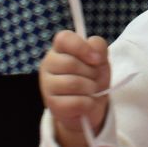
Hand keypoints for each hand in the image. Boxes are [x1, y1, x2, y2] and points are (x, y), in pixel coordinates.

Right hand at [40, 30, 111, 146]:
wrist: (90, 107)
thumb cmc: (92, 78)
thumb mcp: (100, 60)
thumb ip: (98, 47)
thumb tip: (95, 53)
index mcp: (59, 49)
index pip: (64, 39)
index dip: (82, 47)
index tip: (97, 59)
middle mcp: (48, 64)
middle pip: (70, 63)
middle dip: (91, 73)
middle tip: (94, 79)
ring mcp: (47, 85)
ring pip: (73, 83)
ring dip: (91, 89)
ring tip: (91, 91)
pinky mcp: (52, 105)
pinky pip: (76, 102)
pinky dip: (89, 104)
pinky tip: (87, 104)